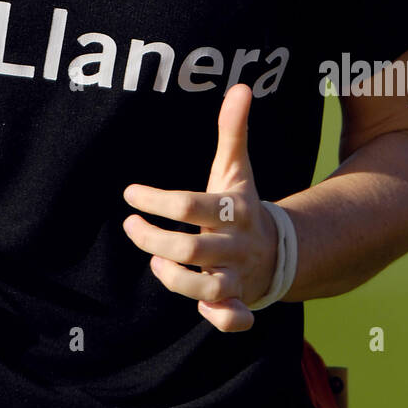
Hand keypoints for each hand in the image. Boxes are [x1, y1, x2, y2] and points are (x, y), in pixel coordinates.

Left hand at [122, 83, 277, 331]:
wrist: (277, 248)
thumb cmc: (240, 204)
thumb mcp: (235, 168)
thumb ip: (233, 130)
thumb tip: (241, 87)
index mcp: (234, 210)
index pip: (190, 205)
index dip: (155, 200)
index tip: (130, 193)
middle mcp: (236, 245)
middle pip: (190, 250)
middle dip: (153, 240)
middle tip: (130, 226)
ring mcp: (238, 276)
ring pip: (204, 288)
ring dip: (171, 277)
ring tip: (155, 261)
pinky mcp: (238, 301)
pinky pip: (233, 321)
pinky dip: (220, 319)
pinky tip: (202, 306)